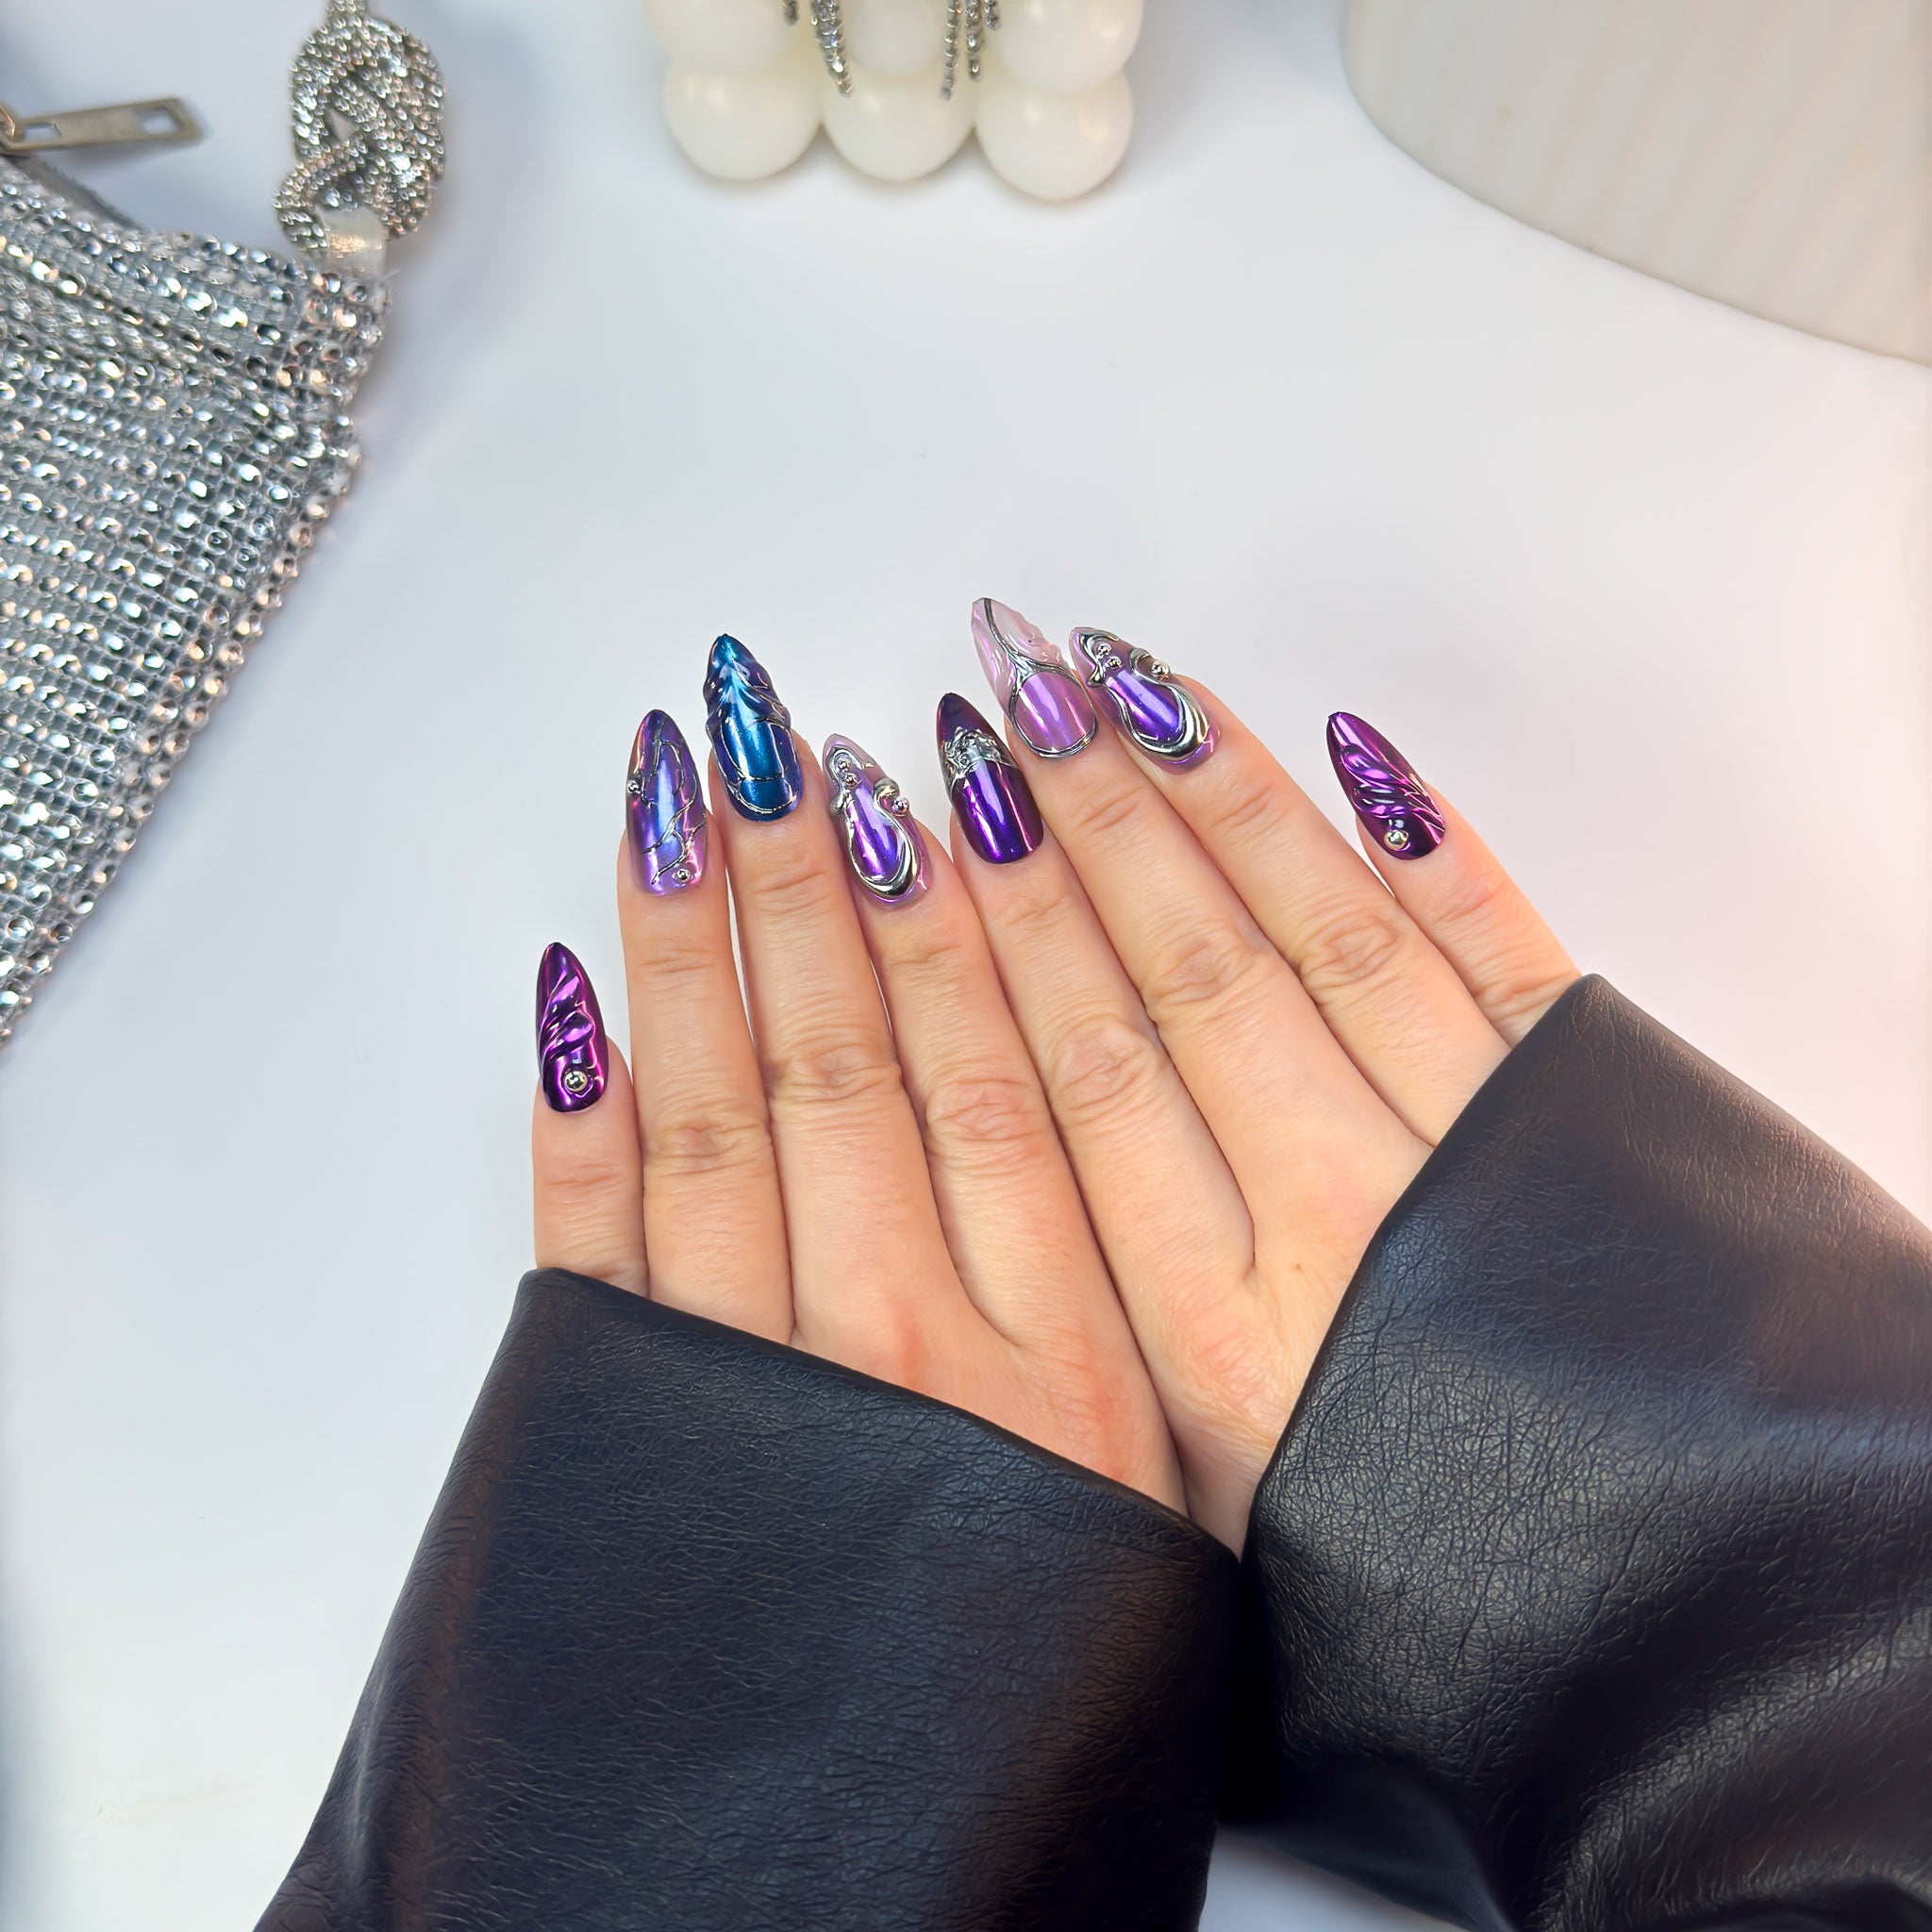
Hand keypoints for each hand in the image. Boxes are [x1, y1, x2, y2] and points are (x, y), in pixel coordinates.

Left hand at [528, 638, 1183, 1516]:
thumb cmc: (1021, 1781)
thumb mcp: (1171, 1587)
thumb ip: (1164, 1394)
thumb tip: (1174, 1188)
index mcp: (1067, 1385)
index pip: (1014, 1078)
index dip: (974, 911)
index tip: (942, 771)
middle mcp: (903, 1353)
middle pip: (865, 1050)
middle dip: (823, 868)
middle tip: (798, 718)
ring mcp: (740, 1378)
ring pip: (728, 1098)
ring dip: (702, 930)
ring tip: (688, 786)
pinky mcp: (606, 1423)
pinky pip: (587, 1224)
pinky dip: (575, 1096)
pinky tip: (571, 983)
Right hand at [949, 602, 1578, 1546]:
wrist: (1697, 1608)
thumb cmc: (1431, 1580)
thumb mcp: (1214, 1518)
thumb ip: (1105, 1363)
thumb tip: (971, 1200)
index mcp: (1225, 1341)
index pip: (1079, 1077)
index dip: (994, 928)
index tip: (928, 810)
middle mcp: (1342, 1227)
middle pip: (1176, 978)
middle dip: (1073, 818)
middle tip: (996, 686)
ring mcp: (1474, 1155)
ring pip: (1311, 934)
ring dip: (1208, 796)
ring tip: (1114, 682)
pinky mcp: (1591, 1112)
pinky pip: (1494, 943)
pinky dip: (1423, 840)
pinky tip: (1353, 748)